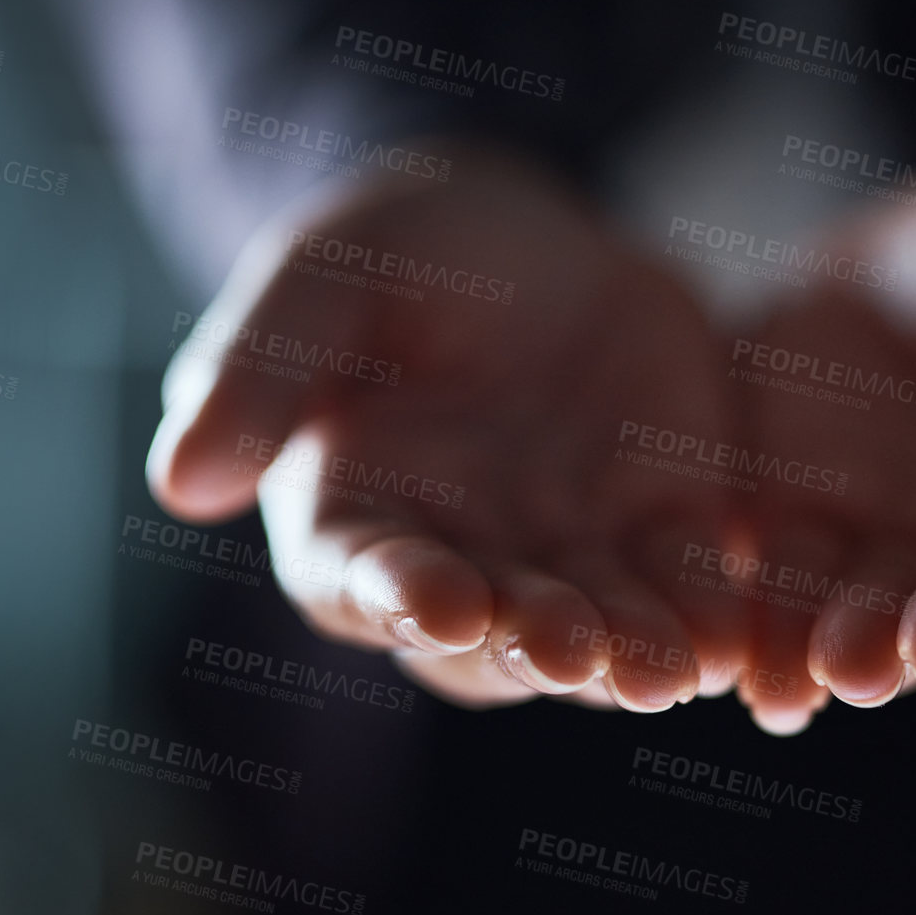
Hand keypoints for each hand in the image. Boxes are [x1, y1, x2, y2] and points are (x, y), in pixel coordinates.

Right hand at [147, 145, 745, 712]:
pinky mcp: (662, 530)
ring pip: (595, 628)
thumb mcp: (321, 279)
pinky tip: (737, 643)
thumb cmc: (399, 255)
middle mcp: (462, 559)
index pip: (364, 575)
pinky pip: (687, 588)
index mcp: (355, 512)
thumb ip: (259, 369)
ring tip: (665, 673)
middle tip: (568, 652)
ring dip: (627, 656)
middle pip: (490, 630)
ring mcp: (566, 555)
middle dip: (530, 643)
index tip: (438, 601)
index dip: (399, 594)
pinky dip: (709, 618)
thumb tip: (178, 483)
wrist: (534, 241)